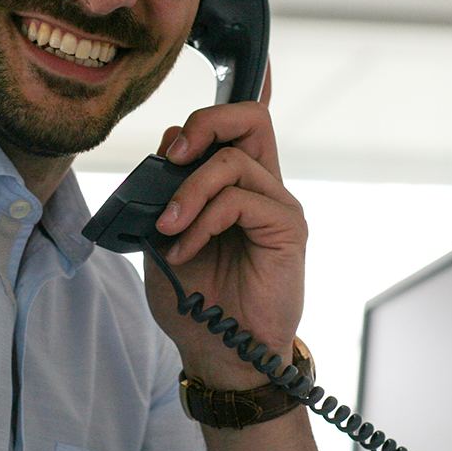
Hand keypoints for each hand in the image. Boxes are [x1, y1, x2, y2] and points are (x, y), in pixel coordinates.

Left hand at [144, 97, 306, 389]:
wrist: (220, 352)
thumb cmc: (196, 299)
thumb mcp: (164, 237)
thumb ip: (166, 193)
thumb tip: (166, 147)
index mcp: (235, 183)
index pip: (241, 124)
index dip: (229, 98)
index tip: (190, 104)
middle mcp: (261, 186)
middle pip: (251, 117)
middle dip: (204, 123)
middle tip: (173, 155)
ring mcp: (276, 205)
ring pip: (232, 161)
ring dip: (187, 192)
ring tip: (166, 229)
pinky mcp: (287, 228)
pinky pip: (239, 200)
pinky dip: (202, 220)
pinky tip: (185, 249)